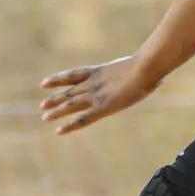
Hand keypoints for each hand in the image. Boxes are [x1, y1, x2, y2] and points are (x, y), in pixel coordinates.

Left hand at [39, 56, 160, 133]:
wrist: (143, 68)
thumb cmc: (146, 65)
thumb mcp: (135, 65)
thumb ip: (134, 71)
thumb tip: (152, 73)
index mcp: (98, 71)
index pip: (72, 75)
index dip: (57, 79)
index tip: (44, 83)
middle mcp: (92, 83)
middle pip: (68, 91)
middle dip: (54, 98)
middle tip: (41, 106)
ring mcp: (96, 95)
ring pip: (70, 104)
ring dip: (56, 111)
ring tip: (44, 116)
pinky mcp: (103, 107)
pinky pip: (82, 118)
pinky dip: (69, 125)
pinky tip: (59, 130)